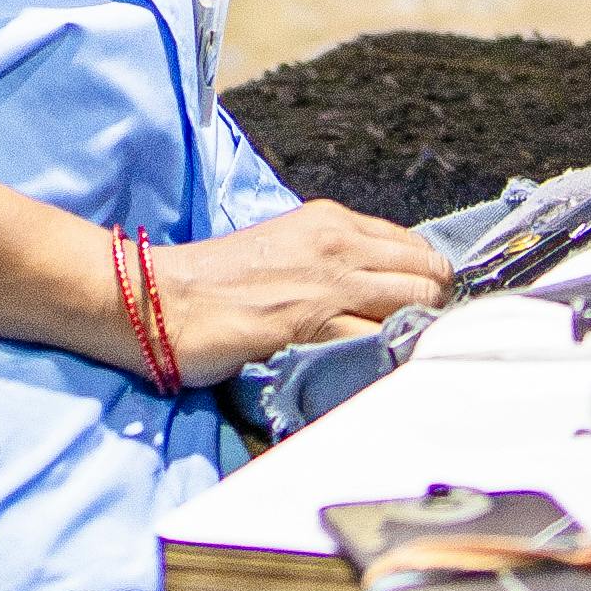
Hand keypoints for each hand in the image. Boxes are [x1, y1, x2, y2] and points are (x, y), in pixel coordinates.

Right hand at [134, 201, 452, 376]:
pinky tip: (375, 369)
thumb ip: (333, 260)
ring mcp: (329, 284)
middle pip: (429, 275)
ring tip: (397, 355)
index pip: (415, 247)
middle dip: (431, 309)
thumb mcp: (285, 248)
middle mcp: (338, 244)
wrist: (159, 298)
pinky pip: (377, 340)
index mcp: (332, 221)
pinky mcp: (312, 324)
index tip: (414, 308)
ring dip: (415, 333)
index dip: (423, 281)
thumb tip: (375, 288)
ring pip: (415, 305)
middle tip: (411, 337)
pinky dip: (386, 356)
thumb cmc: (214, 281)